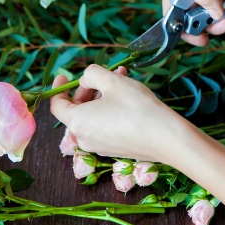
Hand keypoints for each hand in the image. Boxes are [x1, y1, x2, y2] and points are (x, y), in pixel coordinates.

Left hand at [49, 64, 179, 161]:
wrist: (166, 138)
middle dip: (87, 89)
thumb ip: (91, 74)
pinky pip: (104, 126)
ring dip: (102, 96)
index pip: (57, 105)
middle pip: (76, 110)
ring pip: (93, 116)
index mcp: (77, 122)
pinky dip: (109, 110)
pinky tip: (127, 97)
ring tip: (120, 79)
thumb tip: (86, 80)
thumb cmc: (136, 108)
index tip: (64, 75)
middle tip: (101, 75)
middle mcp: (84, 138)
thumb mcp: (112, 81)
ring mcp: (99, 146)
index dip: (59, 88)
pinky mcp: (114, 149)